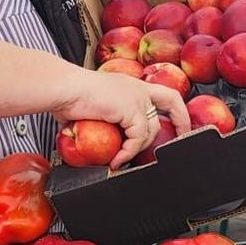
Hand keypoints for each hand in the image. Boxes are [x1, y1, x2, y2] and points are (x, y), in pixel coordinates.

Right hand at [58, 69, 190, 169]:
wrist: (63, 89)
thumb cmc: (68, 96)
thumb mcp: (92, 108)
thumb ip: (103, 121)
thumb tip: (96, 138)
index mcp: (130, 85)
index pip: (161, 93)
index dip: (174, 109)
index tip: (178, 124)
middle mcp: (137, 88)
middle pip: (172, 102)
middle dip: (181, 121)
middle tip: (182, 138)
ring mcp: (137, 98)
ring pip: (151, 130)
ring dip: (137, 149)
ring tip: (121, 158)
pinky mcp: (132, 109)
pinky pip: (137, 138)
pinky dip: (128, 152)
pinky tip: (116, 159)